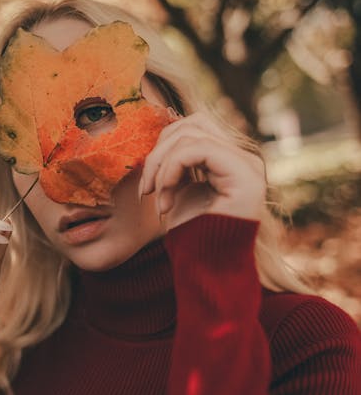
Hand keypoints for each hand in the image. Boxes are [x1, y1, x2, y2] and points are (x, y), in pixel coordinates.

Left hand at [139, 111, 265, 230]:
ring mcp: (249, 165)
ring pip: (191, 135)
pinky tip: (164, 200)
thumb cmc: (191, 234)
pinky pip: (196, 150)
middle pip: (192, 124)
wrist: (206, 270)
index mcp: (232, 159)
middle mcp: (246, 158)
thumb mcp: (181, 187)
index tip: (147, 184)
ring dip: (161, 166)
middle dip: (158, 153)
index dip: (162, 146)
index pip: (194, 126)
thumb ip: (179, 159)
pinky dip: (171, 171)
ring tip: (155, 197)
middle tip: (145, 190)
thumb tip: (163, 128)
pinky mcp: (245, 175)